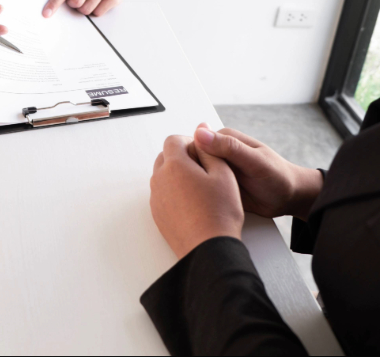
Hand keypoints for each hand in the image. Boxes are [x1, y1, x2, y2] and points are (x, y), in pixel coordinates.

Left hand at [42, 0, 122, 17]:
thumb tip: (49, 10)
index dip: (54, 4)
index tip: (46, 14)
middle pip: (75, 2)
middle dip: (74, 6)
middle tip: (78, 1)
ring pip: (87, 9)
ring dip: (85, 9)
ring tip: (89, 0)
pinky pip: (98, 13)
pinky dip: (96, 12)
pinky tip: (98, 2)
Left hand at [150, 135, 244, 258]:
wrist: (208, 248)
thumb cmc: (219, 212)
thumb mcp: (223, 173)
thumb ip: (209, 149)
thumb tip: (200, 132)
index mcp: (174, 165)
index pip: (173, 140)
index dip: (190, 142)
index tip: (203, 153)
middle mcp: (159, 180)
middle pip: (165, 157)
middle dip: (182, 157)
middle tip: (204, 170)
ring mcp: (156, 198)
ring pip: (163, 176)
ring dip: (178, 175)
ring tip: (201, 188)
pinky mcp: (157, 214)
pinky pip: (163, 194)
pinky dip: (175, 192)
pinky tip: (193, 203)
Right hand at [193, 125, 323, 219]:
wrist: (290, 198)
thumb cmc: (277, 176)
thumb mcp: (254, 161)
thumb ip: (228, 147)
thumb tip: (200, 132)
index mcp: (224, 140)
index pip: (194, 144)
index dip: (187, 158)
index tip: (190, 173)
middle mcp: (218, 154)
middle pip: (192, 161)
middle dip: (188, 174)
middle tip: (189, 190)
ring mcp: (218, 171)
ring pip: (195, 176)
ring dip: (192, 186)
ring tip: (189, 198)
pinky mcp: (219, 186)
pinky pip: (204, 190)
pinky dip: (199, 196)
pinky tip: (197, 204)